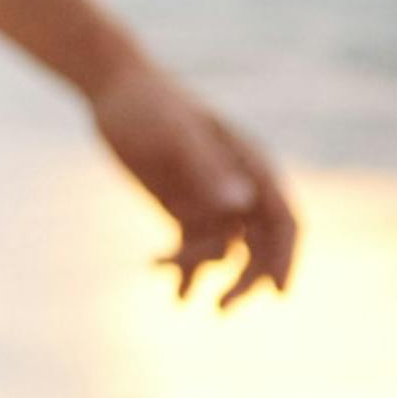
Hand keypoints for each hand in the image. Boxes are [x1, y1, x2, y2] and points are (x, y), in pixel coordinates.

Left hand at [90, 60, 297, 307]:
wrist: (111, 88)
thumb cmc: (147, 104)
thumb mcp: (172, 135)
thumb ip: (205, 169)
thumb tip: (240, 205)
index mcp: (250, 165)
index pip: (282, 221)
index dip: (285, 258)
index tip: (277, 294)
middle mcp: (237, 186)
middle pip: (259, 245)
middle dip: (247, 279)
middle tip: (222, 309)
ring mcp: (211, 198)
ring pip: (225, 251)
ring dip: (209, 276)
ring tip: (180, 298)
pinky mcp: (182, 205)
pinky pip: (193, 246)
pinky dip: (185, 269)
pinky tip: (171, 290)